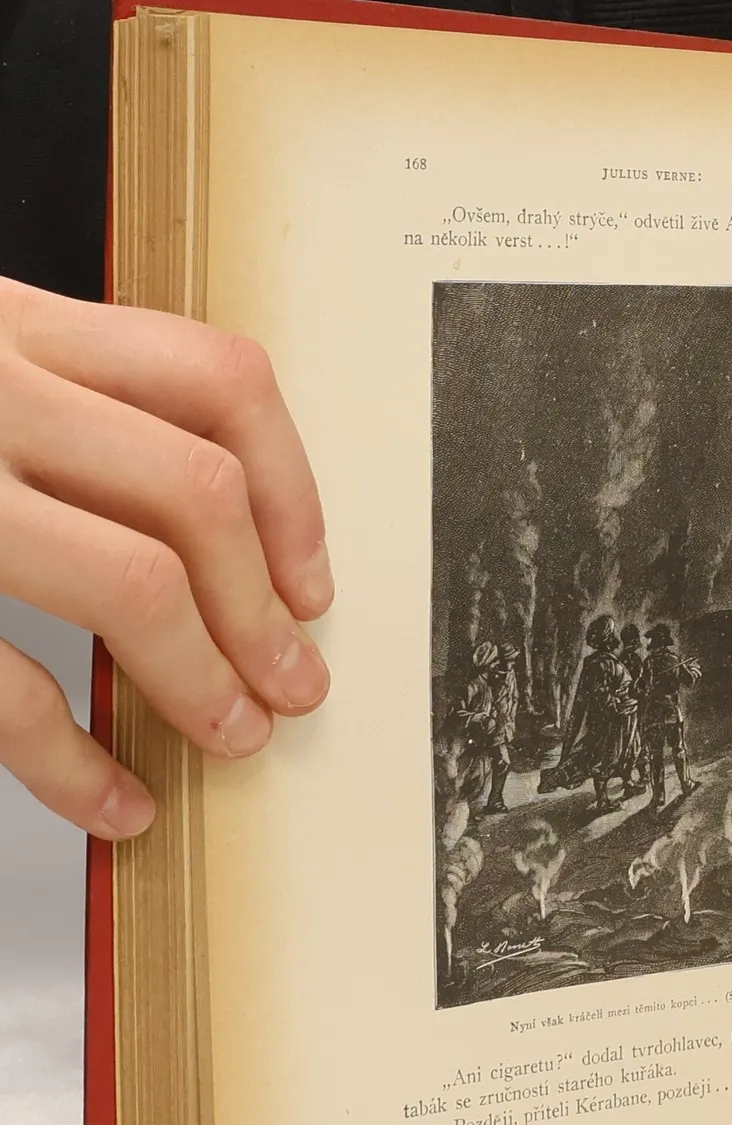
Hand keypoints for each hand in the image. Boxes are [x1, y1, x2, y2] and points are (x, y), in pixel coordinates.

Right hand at [0, 277, 331, 839]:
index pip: (217, 382)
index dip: (293, 491)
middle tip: (293, 682)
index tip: (309, 579)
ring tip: (235, 734)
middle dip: (263, 610)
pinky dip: (76, 761)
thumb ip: (52, 400)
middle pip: (194, 493)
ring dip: (205, 678)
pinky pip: (0, 685)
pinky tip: (116, 798)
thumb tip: (219, 521)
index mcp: (6, 325)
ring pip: (128, 580)